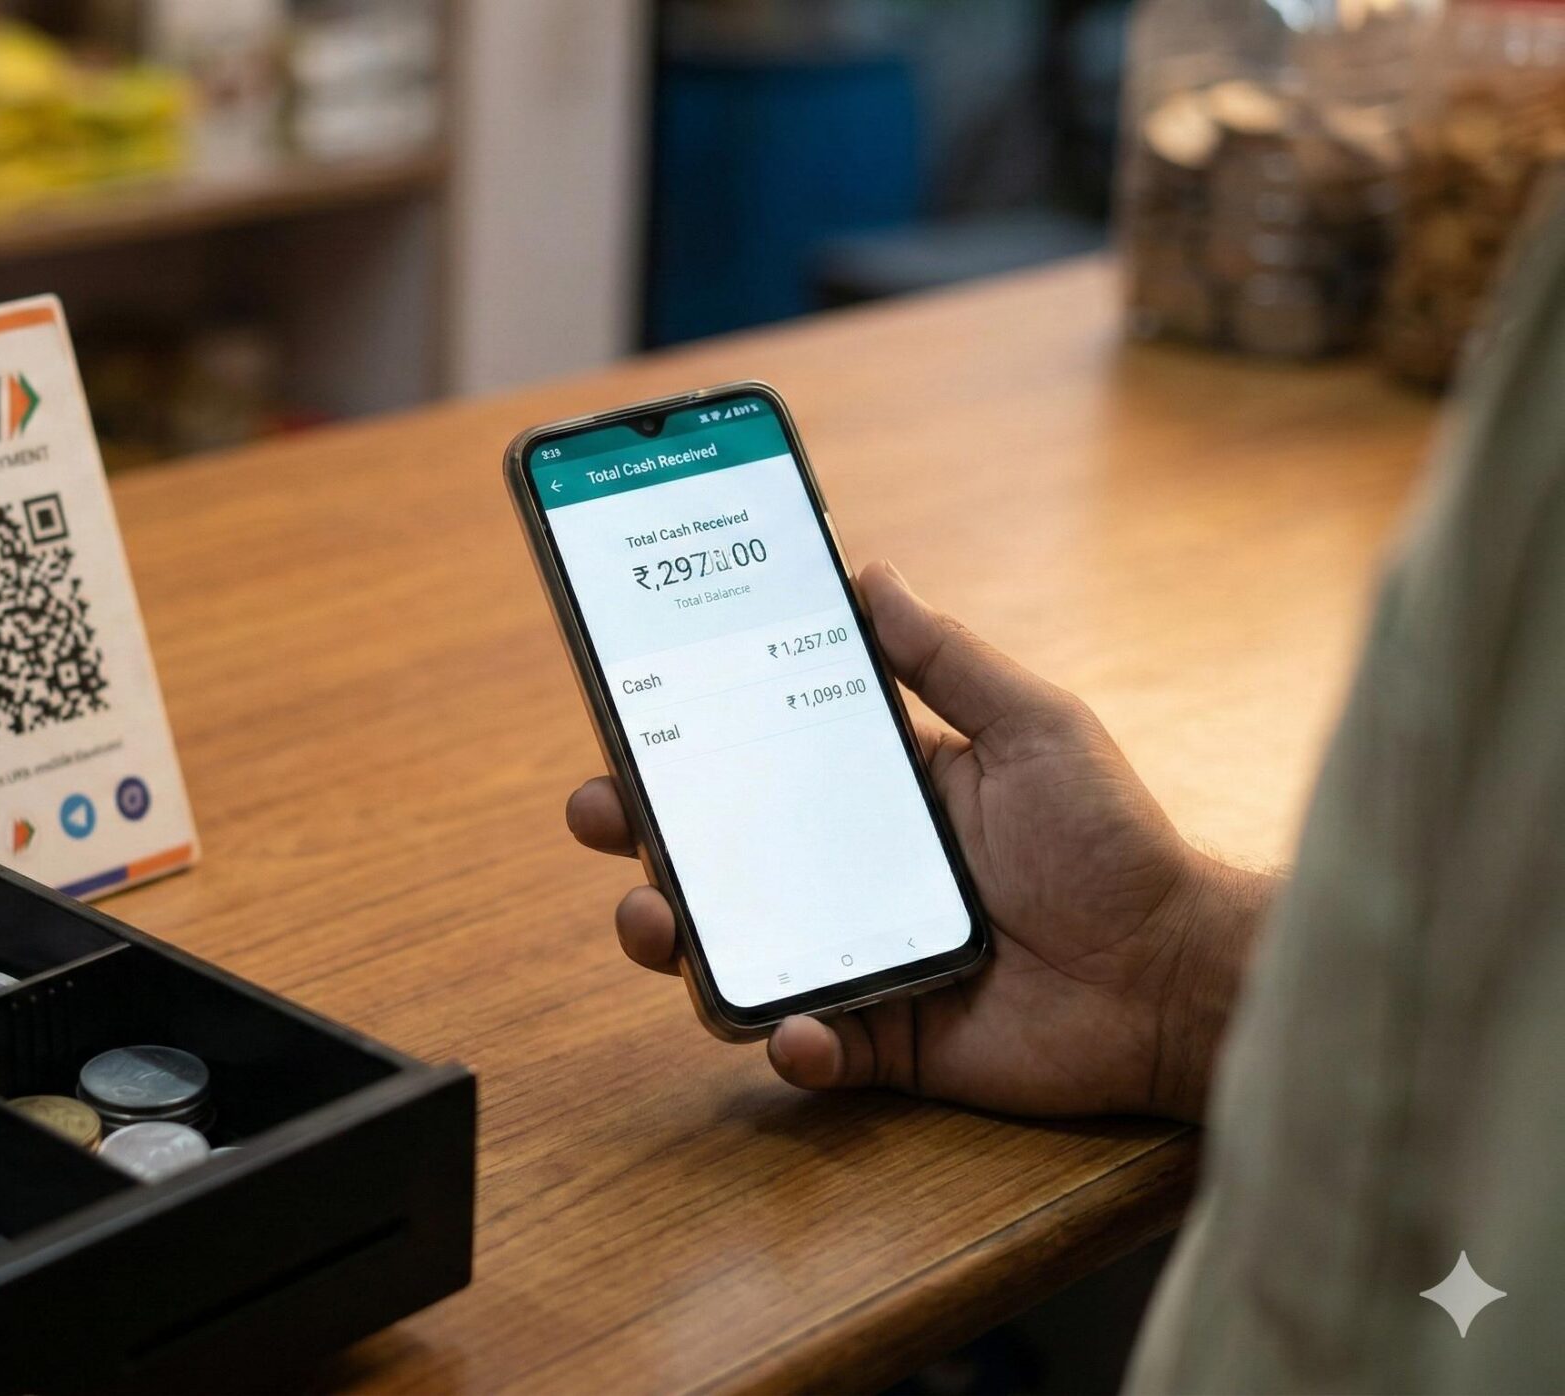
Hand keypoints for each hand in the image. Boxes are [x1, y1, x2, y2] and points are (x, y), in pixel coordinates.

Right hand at [566, 562, 1273, 1120]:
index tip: (624, 716)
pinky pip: (806, 1044)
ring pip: (730, 953)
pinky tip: (797, 1026)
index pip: (751, 762)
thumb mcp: (1033, 726)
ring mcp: (852, 958)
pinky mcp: (879, 1040)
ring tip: (658, 924)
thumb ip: (946, 658)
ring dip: (677, 940)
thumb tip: (867, 571)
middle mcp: (845, 874)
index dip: (679, 745)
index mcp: (874, 793)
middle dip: (639, 837)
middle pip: (714, 855)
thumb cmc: (1116, 842)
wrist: (1176, 975)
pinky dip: (787, 1039)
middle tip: (604, 817)